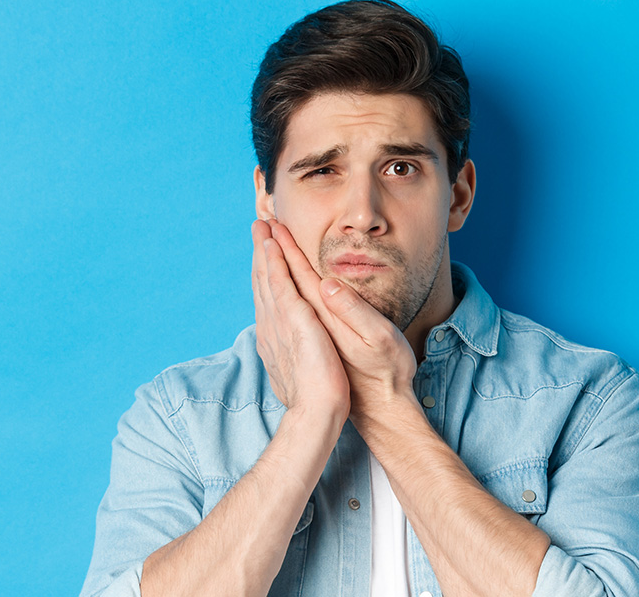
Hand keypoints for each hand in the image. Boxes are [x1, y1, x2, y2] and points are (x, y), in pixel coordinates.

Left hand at [262, 220, 417, 413]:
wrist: (348, 415)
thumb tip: (327, 283)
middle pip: (273, 278)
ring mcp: (281, 337)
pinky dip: (264, 292)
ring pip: (266, 294)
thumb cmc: (380, 375)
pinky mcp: (280, 349)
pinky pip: (267, 312)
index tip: (275, 223)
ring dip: (262, 266)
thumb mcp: (377, 339)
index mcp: (314, 316)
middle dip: (267, 249)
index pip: (293, 272)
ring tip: (259, 246)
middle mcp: (292, 324)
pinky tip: (264, 288)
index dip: (284, 245)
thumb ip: (351, 310)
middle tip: (260, 223)